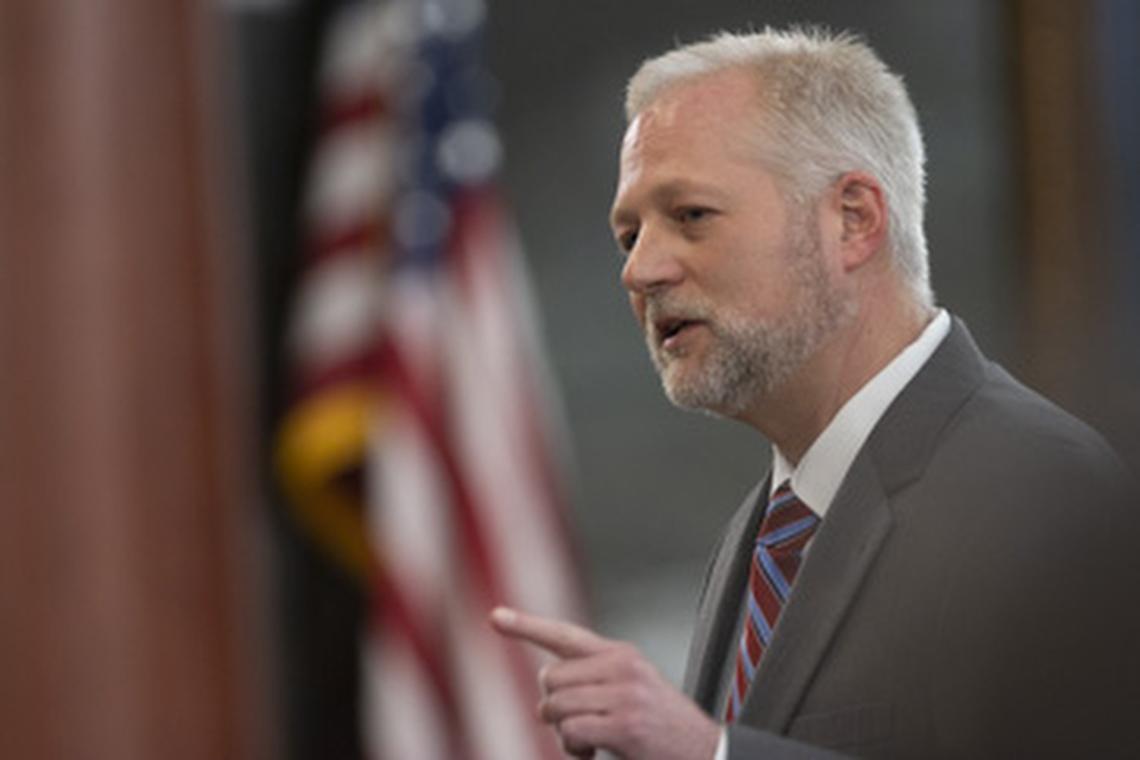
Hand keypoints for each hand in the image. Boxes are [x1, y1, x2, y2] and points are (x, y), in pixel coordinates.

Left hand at [490, 606, 719, 759]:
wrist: (705, 751)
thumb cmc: (660, 727)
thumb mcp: (631, 688)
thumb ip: (593, 676)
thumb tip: (547, 680)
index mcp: (620, 653)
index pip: (565, 634)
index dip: (526, 626)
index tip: (495, 617)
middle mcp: (622, 666)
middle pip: (550, 679)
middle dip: (553, 708)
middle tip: (577, 728)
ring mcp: (625, 694)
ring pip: (556, 707)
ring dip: (564, 735)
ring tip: (589, 742)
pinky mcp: (625, 724)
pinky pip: (571, 732)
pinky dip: (574, 749)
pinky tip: (594, 752)